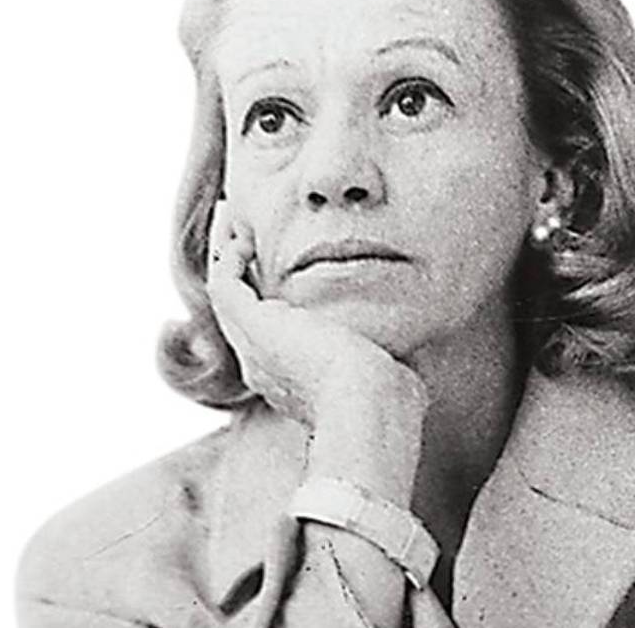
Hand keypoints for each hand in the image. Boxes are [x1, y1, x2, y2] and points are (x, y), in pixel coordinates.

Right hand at [205, 202, 430, 496]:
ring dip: (229, 263)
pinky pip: (224, 287)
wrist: (370, 404)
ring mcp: (253, 350)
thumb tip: (409, 367)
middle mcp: (265, 370)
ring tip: (237, 230)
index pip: (277, 344)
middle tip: (248, 247)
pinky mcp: (251, 326)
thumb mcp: (393, 382)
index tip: (292, 286)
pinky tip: (243, 239)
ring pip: (227, 300)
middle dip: (245, 282)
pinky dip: (228, 261)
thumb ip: (394, 370)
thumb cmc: (391, 400)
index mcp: (296, 386)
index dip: (279, 313)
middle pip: (243, 319)